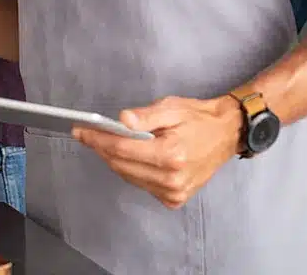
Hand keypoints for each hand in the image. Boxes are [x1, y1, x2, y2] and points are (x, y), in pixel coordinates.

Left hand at [72, 95, 242, 208]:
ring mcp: (174, 192)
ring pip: (129, 177)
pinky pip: (141, 184)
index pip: (122, 148)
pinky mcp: (175, 199)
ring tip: (104, 143)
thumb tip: (121, 121)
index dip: (97, 139)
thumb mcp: (171, 108)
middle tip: (86, 134)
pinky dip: (131, 170)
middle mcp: (172, 178)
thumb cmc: (197, 118)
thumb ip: (145, 116)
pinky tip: (129, 156)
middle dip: (101, 149)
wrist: (226, 134)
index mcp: (171, 155)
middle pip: (121, 165)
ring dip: (114, 160)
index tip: (80, 131)